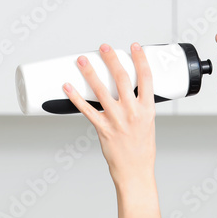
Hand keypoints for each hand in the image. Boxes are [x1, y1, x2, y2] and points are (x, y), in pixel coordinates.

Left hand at [63, 43, 155, 187]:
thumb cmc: (142, 149)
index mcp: (148, 109)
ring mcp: (116, 120)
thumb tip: (127, 90)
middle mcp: (132, 112)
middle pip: (122, 78)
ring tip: (82, 60)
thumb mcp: (148, 123)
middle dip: (111, 59)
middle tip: (104, 47)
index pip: (146, 78)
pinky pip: (86, 110)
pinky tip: (68, 87)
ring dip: (89, 72)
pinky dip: (75, 97)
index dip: (140, 59)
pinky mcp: (103, 129)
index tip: (134, 47)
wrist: (135, 170)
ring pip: (101, 90)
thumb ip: (138, 105)